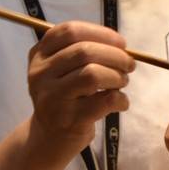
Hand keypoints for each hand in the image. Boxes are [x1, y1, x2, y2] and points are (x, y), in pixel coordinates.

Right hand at [26, 22, 134, 154]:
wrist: (50, 138)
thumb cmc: (65, 97)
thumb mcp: (62, 70)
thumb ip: (83, 53)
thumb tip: (120, 45)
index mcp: (39, 55)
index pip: (69, 31)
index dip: (101, 33)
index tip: (121, 43)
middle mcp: (40, 74)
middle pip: (84, 51)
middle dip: (115, 55)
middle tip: (129, 65)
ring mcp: (52, 98)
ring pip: (92, 74)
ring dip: (117, 76)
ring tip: (122, 82)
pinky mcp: (69, 120)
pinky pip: (104, 101)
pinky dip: (120, 99)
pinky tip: (120, 102)